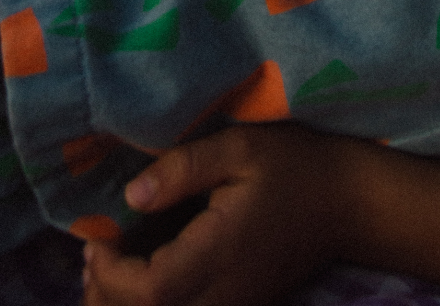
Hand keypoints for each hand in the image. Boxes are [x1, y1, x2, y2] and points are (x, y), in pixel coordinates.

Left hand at [82, 124, 338, 305]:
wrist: (347, 204)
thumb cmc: (295, 166)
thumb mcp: (241, 148)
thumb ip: (184, 168)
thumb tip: (131, 196)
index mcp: (220, 252)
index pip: (149, 290)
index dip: (110, 273)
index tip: (97, 235)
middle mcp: (223, 293)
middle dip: (106, 295)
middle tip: (93, 252)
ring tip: (105, 268)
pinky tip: (139, 279)